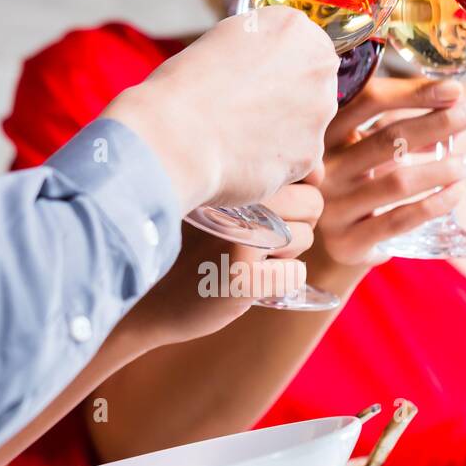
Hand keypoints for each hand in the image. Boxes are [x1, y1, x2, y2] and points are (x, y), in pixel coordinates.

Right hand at [110, 9, 337, 210]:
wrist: (175, 136)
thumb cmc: (186, 87)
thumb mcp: (225, 41)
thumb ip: (262, 49)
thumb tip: (272, 68)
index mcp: (296, 29)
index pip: (305, 47)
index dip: (279, 68)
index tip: (257, 81)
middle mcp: (318, 67)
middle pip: (312, 86)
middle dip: (287, 100)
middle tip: (246, 111)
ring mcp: (319, 114)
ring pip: (307, 125)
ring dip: (283, 133)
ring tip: (240, 137)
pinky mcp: (310, 155)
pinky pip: (297, 159)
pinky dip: (275, 163)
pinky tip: (244, 159)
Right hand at [123, 179, 323, 346]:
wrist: (146, 297)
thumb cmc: (187, 243)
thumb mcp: (213, 198)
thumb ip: (258, 179)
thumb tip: (319, 171)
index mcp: (231, 175)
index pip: (300, 168)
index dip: (301, 190)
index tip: (278, 207)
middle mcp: (236, 198)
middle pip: (313, 203)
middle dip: (298, 223)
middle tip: (262, 239)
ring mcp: (239, 236)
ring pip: (306, 238)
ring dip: (288, 254)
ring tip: (249, 258)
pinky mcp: (242, 278)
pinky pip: (295, 274)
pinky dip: (282, 282)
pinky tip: (251, 283)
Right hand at [312, 74, 465, 269]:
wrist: (338, 241)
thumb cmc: (360, 184)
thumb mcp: (369, 151)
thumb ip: (399, 130)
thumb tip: (453, 106)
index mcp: (326, 134)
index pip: (368, 101)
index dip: (413, 92)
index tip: (455, 90)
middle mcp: (323, 168)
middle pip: (387, 138)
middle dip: (438, 124)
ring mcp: (332, 207)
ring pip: (397, 182)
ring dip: (443, 169)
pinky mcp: (347, 241)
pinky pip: (398, 220)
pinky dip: (433, 205)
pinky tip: (456, 193)